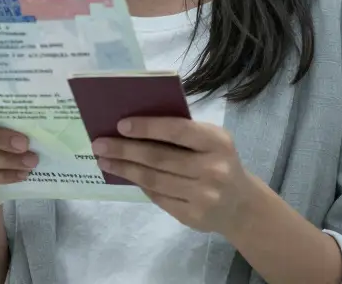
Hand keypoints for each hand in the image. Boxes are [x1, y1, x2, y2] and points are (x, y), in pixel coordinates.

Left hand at [92, 117, 252, 235]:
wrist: (241, 205)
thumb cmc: (219, 162)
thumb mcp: (211, 141)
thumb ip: (183, 133)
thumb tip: (134, 127)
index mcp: (217, 142)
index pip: (177, 131)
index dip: (148, 127)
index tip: (120, 125)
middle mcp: (213, 169)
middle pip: (159, 157)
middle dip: (125, 150)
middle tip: (99, 144)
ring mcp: (203, 195)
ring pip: (154, 179)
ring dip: (125, 169)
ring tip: (104, 161)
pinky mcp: (192, 216)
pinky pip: (158, 196)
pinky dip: (139, 184)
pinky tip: (126, 175)